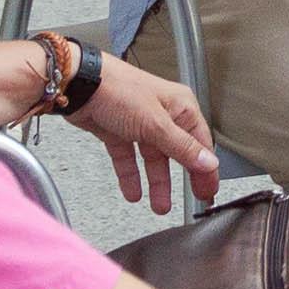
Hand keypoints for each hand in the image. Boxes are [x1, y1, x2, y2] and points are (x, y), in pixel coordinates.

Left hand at [67, 54, 220, 213]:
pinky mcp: (118, 131)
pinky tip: (132, 192)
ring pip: (153, 159)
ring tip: (159, 205)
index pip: (201, 143)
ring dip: (157, 182)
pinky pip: (129, 158)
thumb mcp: (157, 124)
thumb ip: (183, 147)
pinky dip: (131, 175)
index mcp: (181, 108)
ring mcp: (140, 123)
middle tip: (194, 199)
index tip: (208, 190)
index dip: (206, 168)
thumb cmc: (120, 90)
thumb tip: (209, 163)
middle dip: (184, 178)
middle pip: (178, 152)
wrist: (79, 84)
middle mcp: (163, 115)